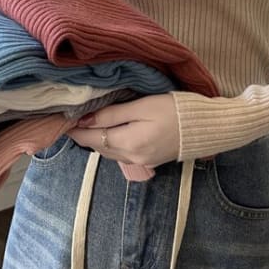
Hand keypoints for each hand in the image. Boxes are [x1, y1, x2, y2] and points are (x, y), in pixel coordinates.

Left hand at [66, 93, 180, 167]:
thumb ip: (113, 114)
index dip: (75, 129)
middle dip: (84, 134)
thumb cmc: (176, 110)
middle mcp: (131, 157)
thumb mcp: (142, 106)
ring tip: (88, 123)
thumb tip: (85, 119)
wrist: (206, 127)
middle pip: (98, 147)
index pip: (90, 138)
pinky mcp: (149, 160)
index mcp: (128, 143)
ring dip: (97, 139)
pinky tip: (111, 131)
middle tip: (72, 118)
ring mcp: (141, 161)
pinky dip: (112, 143)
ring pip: (109, 151)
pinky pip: (121, 153)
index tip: (62, 119)